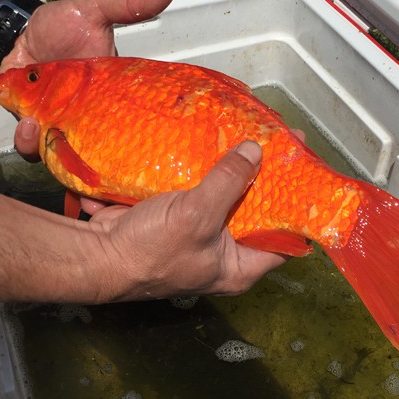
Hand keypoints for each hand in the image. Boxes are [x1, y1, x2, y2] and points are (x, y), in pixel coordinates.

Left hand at [3, 0, 175, 159]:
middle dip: (90, 155)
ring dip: (50, 148)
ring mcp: (58, 123)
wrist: (21, 31)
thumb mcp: (95, 10)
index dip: (131, 138)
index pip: (127, 125)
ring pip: (60, 152)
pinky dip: (29, 142)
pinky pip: (32, 145)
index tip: (128, 137)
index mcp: (107, 95)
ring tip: (41, 128)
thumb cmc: (61, 24)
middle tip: (82, 140)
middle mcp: (85, 116)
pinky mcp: (31, 124)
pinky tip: (27, 124)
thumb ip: (127, 6)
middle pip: (95, 149)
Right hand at [86, 141, 287, 300]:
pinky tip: (212, 141)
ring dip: (230, 168)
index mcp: (238, 266)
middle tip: (274, 142)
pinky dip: (202, 168)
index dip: (297, 207)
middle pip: (255, 211)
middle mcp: (223, 253)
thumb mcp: (197, 216)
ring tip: (247, 133)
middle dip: (261, 178)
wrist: (95, 254)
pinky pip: (197, 188)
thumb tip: (255, 150)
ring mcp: (199, 233)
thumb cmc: (149, 251)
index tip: (303, 171)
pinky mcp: (176, 216)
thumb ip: (228, 182)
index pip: (284, 238)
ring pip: (225, 196)